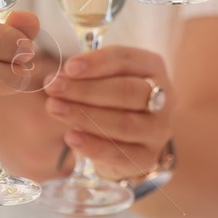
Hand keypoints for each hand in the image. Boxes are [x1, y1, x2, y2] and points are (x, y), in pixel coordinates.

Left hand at [43, 46, 172, 182]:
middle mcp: (164, 98)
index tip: (68, 67)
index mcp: (153, 68)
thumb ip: (86, 75)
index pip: (127, 60)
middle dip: (86, 90)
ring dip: (84, 115)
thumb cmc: (112, 101)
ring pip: (124, 123)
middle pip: (127, 91)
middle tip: (53, 88)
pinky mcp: (147, 157)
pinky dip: (93, 146)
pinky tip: (71, 137)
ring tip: (54, 108)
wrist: (127, 142)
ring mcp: (158, 130)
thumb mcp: (104, 79)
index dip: (97, 63)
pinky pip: (120, 153)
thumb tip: (58, 78)